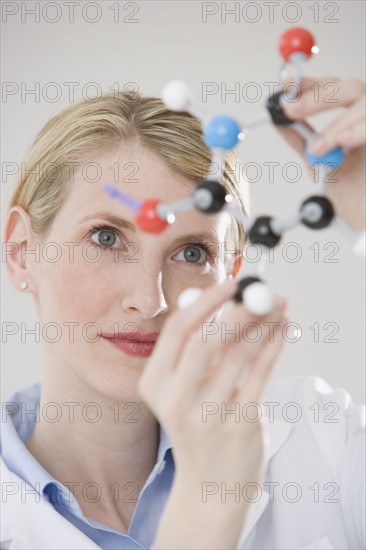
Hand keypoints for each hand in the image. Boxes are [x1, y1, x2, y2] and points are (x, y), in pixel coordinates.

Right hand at [138, 279, 287, 547]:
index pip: (177, 331)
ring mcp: (208, 416)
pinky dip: (273, 346)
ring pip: (239, 355)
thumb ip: (192, 347)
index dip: (205, 303)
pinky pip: (261, 375)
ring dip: (262, 324)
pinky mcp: (239, 425)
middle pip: (207, 341)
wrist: (210, 484)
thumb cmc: (196, 423)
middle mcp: (176, 400)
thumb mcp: (179, 388)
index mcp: (153, 383)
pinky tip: (280, 329)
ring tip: (277, 305)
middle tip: (260, 291)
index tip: (229, 284)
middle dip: (238, 310)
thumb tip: (219, 298)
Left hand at [278, 77, 365, 230]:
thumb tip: (277, 121)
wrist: (365, 219)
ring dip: (337, 125)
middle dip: (318, 97)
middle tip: (291, 110)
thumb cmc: (350, 192)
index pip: (330, 87)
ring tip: (317, 148)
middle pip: (349, 87)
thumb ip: (302, 141)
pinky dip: (359, 131)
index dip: (307, 83)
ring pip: (365, 105)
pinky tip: (345, 142)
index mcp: (350, 118)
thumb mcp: (319, 163)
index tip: (284, 85)